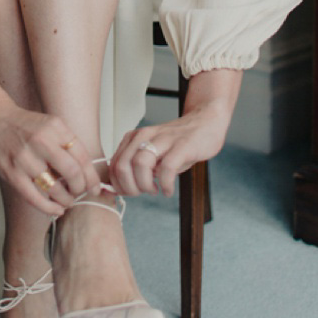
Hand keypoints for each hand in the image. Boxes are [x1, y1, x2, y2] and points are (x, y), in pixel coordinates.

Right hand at [0, 105, 101, 216]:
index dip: (92, 176)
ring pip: (54, 188)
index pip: (82, 156)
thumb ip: (67, 143)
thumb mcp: (51, 124)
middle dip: (81, 188)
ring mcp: (25, 158)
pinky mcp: (12, 173)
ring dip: (66, 200)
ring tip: (68, 201)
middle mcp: (41, 140)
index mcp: (55, 127)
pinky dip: (48, 208)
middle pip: (72, 172)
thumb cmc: (25, 125)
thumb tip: (88, 171)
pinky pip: (34, 197)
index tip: (95, 187)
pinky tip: (56, 210)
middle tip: (81, 193)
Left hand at [109, 107, 229, 198]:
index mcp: (134, 138)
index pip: (113, 165)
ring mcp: (163, 139)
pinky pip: (167, 167)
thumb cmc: (177, 144)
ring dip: (144, 185)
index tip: (129, 193)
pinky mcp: (182, 145)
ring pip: (140, 164)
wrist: (205, 123)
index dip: (118, 185)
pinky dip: (165, 184)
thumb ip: (136, 168)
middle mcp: (145, 135)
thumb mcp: (153, 155)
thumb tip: (118, 190)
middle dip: (129, 187)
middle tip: (142, 193)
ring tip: (155, 190)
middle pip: (123, 165)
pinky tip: (168, 190)